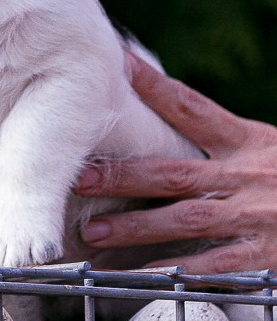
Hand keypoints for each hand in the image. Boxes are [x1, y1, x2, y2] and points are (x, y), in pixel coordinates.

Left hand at [76, 52, 276, 272]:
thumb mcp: (263, 144)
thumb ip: (216, 134)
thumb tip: (156, 96)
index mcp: (247, 141)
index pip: (192, 108)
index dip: (155, 86)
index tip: (119, 64)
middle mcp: (247, 176)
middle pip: (173, 172)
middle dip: (123, 176)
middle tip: (81, 178)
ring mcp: (255, 216)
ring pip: (185, 220)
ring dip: (137, 227)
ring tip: (95, 233)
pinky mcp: (266, 255)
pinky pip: (215, 264)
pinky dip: (178, 269)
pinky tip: (144, 274)